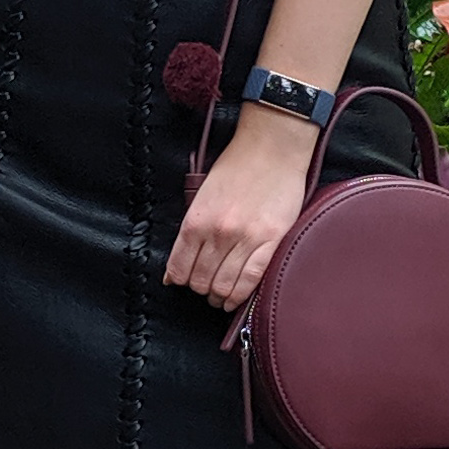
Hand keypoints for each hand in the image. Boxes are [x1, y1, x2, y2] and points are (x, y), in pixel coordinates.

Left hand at [167, 109, 316, 309]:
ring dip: (218, 297)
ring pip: (224, 285)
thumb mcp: (201, 194)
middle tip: (203, 289)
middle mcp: (218, 233)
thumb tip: (178, 263)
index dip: (179, 280)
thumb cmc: (237, 166)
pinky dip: (239, 296)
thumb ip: (191, 228)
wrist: (271, 148)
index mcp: (196, 220)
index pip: (179, 267)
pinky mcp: (270, 241)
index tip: (182, 282)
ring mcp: (245, 239)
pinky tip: (234, 300)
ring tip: (219, 298)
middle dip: (199, 290)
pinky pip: (250, 279)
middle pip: (200, 280)